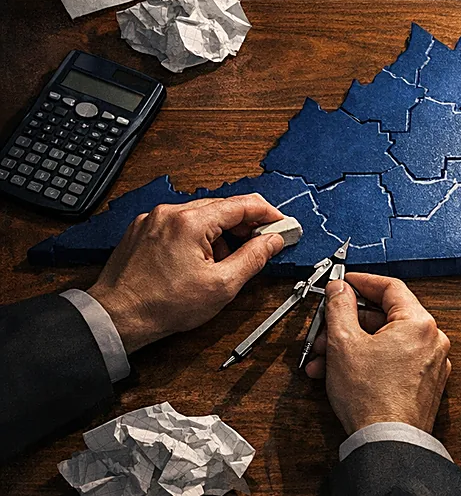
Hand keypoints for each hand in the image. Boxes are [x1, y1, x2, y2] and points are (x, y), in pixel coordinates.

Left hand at [87, 195, 286, 352]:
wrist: (117, 317)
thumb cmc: (162, 305)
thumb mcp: (221, 286)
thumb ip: (253, 258)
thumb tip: (274, 240)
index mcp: (191, 222)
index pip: (242, 204)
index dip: (269, 214)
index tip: (283, 225)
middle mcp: (170, 212)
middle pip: (222, 207)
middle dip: (245, 226)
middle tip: (260, 246)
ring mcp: (153, 219)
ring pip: (201, 215)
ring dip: (220, 233)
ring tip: (222, 264)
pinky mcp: (143, 229)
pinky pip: (180, 223)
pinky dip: (198, 236)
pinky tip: (199, 261)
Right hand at [305, 273, 450, 434]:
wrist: (387, 441)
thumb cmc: (372, 399)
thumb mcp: (344, 343)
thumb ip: (341, 308)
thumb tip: (340, 289)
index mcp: (419, 323)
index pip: (391, 287)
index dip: (362, 282)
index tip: (345, 283)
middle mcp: (432, 340)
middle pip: (385, 317)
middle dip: (348, 324)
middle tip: (324, 328)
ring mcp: (430, 363)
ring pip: (385, 342)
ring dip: (351, 346)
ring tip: (323, 360)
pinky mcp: (423, 383)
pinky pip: (392, 361)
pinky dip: (367, 361)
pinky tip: (339, 373)